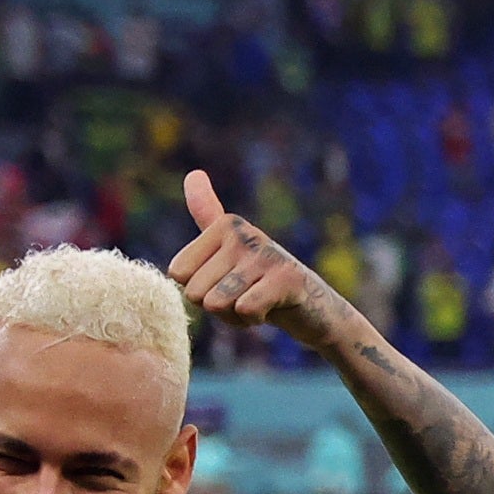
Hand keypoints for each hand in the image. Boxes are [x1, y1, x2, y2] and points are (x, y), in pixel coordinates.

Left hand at [170, 169, 341, 342]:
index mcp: (225, 224)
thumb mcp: (230, 246)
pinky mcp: (286, 278)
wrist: (314, 308)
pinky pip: (244, 310)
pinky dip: (254, 320)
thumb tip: (193, 173)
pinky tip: (271, 310)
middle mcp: (244, 233)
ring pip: (217, 303)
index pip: (178, 274)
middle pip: (195, 292)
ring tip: (258, 303)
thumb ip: (207, 212)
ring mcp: (266, 254)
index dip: (199, 291)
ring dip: (235, 317)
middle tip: (246, 296)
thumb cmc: (263, 280)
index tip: (226, 283)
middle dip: (218, 307)